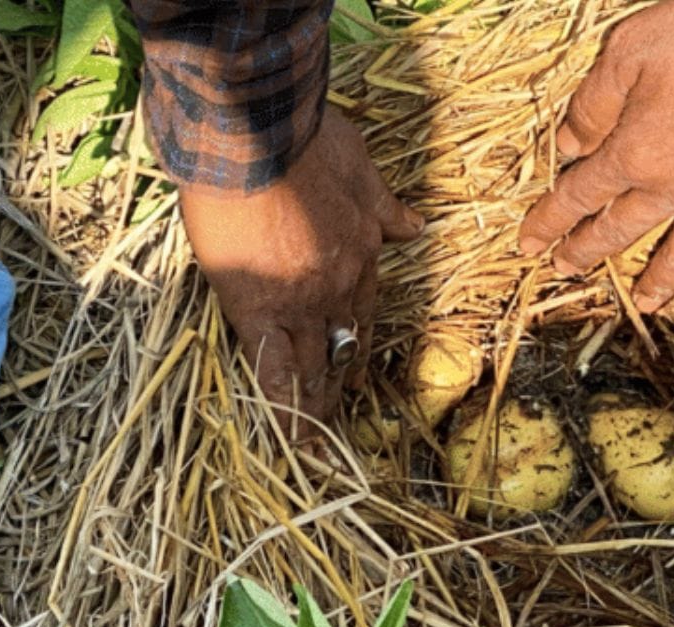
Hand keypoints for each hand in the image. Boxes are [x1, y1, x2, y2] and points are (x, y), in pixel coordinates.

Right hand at [180, 108, 422, 439]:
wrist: (259, 134)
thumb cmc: (307, 140)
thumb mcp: (363, 168)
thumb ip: (385, 206)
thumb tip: (415, 226)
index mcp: (362, 254)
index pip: (363, 309)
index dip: (359, 339)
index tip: (355, 362)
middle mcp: (340, 286)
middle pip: (344, 345)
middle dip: (342, 384)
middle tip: (343, 418)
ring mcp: (302, 302)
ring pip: (314, 367)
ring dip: (319, 408)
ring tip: (322, 446)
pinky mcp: (258, 310)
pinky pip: (274, 372)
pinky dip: (285, 410)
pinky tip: (293, 442)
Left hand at [519, 0, 673, 311]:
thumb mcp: (628, 51)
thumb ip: (592, 104)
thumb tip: (567, 145)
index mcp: (635, 154)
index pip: (579, 197)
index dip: (549, 221)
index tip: (530, 244)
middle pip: (620, 230)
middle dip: (586, 252)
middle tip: (566, 270)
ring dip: (658, 281)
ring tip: (643, 304)